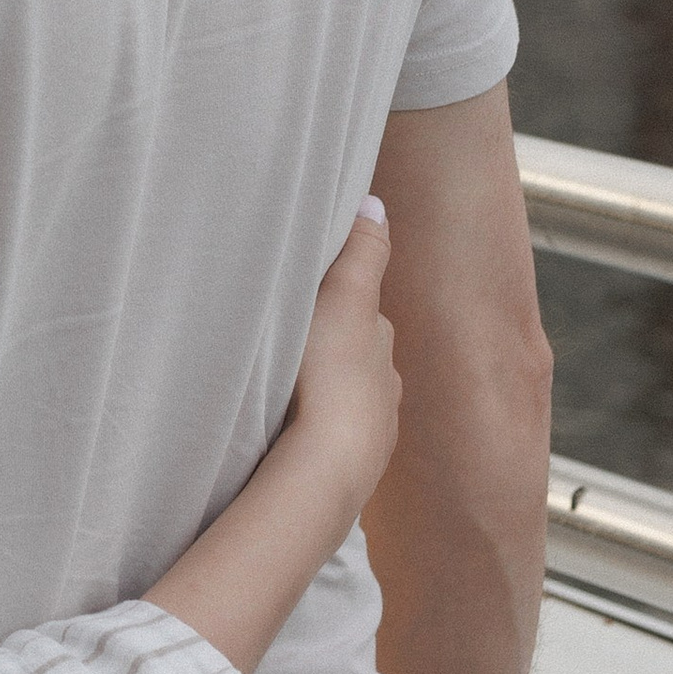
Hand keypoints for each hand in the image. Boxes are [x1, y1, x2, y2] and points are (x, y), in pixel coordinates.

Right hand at [286, 209, 400, 517]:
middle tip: (291, 342)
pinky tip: (294, 431)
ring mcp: (372, 433)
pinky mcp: (353, 470)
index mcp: (382, 345)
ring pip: (347, 400)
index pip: (364, 314)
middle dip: (332, 350)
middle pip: (357, 358)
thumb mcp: (343, 300)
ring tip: (287, 390)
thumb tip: (378, 203)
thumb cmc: (329, 377)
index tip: (308, 297)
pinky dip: (318, 429)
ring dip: (324, 393)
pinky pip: (335, 439)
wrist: (325, 468)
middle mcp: (386, 387)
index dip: (338, 303)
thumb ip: (361, 253)